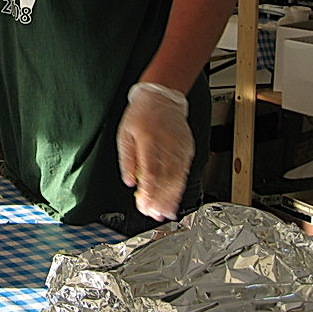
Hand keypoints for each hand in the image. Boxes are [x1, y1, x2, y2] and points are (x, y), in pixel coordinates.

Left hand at [115, 83, 193, 222]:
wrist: (162, 96)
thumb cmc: (141, 114)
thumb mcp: (125, 134)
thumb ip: (127, 160)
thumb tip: (129, 181)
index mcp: (149, 140)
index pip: (151, 172)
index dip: (149, 192)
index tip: (145, 206)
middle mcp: (167, 144)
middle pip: (166, 178)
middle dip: (160, 200)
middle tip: (155, 215)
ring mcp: (180, 147)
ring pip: (177, 177)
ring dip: (172, 198)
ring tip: (165, 213)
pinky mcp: (187, 149)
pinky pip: (184, 171)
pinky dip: (180, 187)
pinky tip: (174, 197)